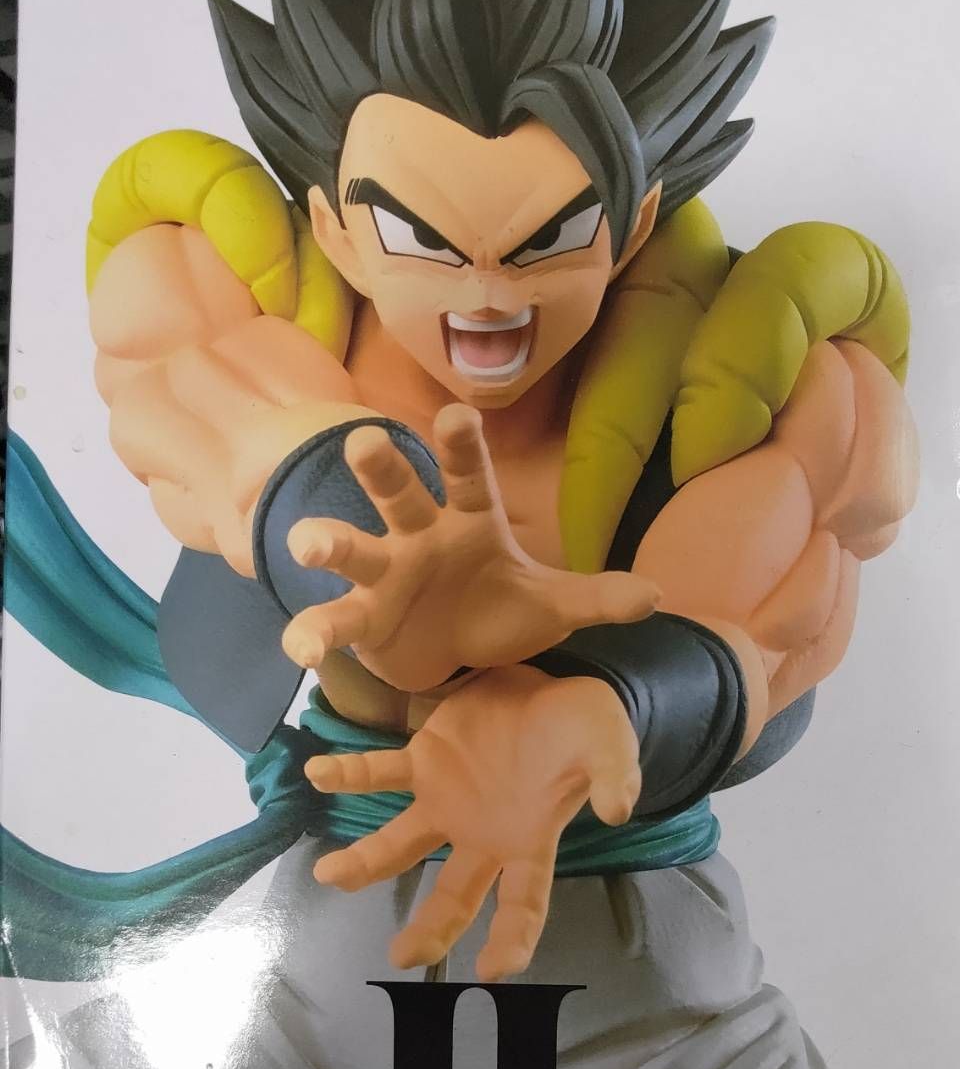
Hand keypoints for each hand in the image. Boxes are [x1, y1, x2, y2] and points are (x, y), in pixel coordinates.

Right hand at [282, 405, 658, 691]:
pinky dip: (313, 633)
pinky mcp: (359, 617)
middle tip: (364, 441)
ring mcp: (382, 572)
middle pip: (398, 492)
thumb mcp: (552, 608)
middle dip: (382, 467)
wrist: (449, 653)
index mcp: (469, 519)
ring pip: (351, 547)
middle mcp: (418, 533)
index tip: (459, 415)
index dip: (464, 447)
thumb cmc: (497, 610)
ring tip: (307, 543)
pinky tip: (300, 650)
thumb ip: (596, 599)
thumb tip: (656, 597)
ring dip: (327, 541)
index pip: (469, 476)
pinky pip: (332, 620)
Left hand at [304, 666, 641, 980]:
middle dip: (431, 929)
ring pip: (399, 844)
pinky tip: (319, 775)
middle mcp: (479, 836)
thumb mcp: (609, 741)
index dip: (511, 940)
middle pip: (453, 896)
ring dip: (365, 861)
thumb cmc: (584, 728)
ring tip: (329, 875)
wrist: (550, 685)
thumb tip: (619, 809)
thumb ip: (616, 773)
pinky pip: (380, 773)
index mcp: (528, 842)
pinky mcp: (424, 762)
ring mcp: (446, 803)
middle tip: (403, 957)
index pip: (523, 904)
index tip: (492, 972)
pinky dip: (350, 774)